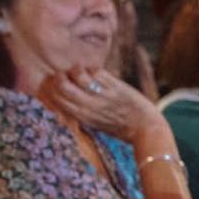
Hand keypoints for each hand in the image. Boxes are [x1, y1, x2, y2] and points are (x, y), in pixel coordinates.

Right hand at [42, 67, 160, 142]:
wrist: (146, 128)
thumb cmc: (120, 127)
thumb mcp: (95, 124)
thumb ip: (80, 113)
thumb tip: (65, 99)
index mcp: (82, 116)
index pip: (57, 99)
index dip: (51, 89)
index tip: (55, 84)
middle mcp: (89, 106)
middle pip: (63, 87)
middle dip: (59, 77)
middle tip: (65, 75)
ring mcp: (102, 96)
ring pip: (78, 75)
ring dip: (76, 70)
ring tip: (80, 71)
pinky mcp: (115, 87)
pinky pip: (97, 72)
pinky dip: (93, 69)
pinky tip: (97, 73)